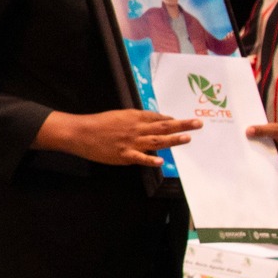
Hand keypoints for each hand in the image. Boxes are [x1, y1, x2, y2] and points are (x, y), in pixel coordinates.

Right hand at [35, 109, 200, 166]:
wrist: (80, 132)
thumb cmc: (97, 124)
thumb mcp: (117, 116)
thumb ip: (133, 120)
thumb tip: (148, 122)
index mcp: (133, 117)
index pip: (157, 117)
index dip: (171, 119)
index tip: (182, 121)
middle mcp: (136, 128)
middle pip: (163, 126)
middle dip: (182, 125)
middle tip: (198, 124)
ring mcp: (131, 142)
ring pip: (156, 140)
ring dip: (173, 139)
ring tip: (187, 138)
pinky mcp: (124, 155)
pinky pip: (139, 158)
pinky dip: (150, 160)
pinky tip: (161, 162)